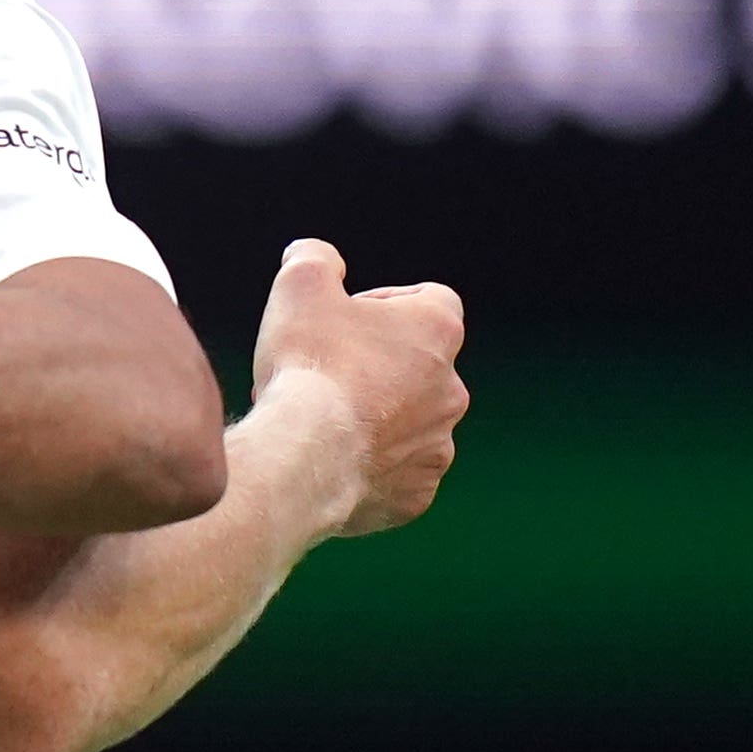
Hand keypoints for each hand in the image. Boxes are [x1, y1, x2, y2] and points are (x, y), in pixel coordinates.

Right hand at [248, 238, 467, 535]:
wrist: (304, 456)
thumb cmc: (308, 365)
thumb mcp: (300, 285)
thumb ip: (314, 258)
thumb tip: (314, 255)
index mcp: (438, 331)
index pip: (429, 300)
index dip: (384, 303)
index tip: (343, 319)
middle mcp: (452, 390)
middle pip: (419, 367)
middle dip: (378, 367)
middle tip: (324, 374)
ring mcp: (437, 446)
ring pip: (409, 425)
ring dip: (376, 419)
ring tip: (324, 422)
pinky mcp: (417, 495)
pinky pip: (396, 476)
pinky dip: (368, 469)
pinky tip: (331, 462)